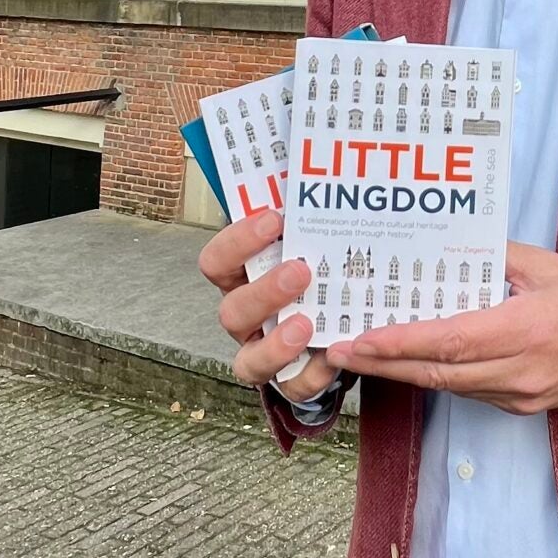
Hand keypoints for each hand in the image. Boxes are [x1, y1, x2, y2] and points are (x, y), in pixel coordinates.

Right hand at [197, 209, 338, 404]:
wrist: (340, 321)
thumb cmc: (318, 270)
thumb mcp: (310, 242)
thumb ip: (309, 215)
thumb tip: (327, 169)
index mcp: (241, 279)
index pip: (216, 261)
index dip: (238, 241)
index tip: (274, 217)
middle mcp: (245, 318)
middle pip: (231, 311)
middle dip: (264, 292)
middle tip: (300, 270)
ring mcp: (264, 353)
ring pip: (250, 361)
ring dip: (277, 344)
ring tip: (307, 325)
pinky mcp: (292, 382)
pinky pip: (294, 388)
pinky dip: (313, 375)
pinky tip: (334, 356)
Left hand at [323, 242, 557, 413]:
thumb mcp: (544, 264)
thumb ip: (493, 254)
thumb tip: (444, 243)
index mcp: (524, 329)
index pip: (450, 341)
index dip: (401, 343)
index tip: (361, 338)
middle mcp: (519, 370)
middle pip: (439, 374)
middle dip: (383, 363)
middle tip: (337, 351)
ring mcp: (520, 395)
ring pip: (450, 388)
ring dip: (404, 372)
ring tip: (362, 356)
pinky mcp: (522, 406)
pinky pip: (471, 393)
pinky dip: (438, 378)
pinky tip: (410, 363)